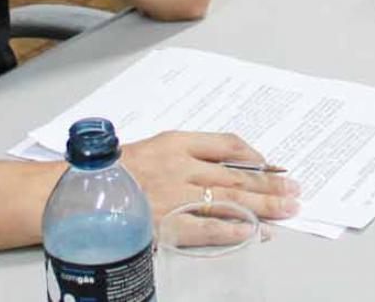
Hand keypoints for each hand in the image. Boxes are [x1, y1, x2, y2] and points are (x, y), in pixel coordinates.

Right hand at [118, 131, 301, 221]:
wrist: (80, 193)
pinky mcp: (168, 225)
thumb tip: (227, 163)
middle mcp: (179, 166)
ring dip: (263, 206)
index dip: (255, 155)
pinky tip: (256, 232)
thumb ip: (187, 153)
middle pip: (237, 174)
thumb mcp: (153, 148)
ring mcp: (175, 197)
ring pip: (230, 200)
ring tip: (287, 209)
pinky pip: (209, 229)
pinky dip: (235, 231)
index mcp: (176, 142)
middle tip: (294, 189)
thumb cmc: (114, 172)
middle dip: (270, 183)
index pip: (227, 144)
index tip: (273, 164)